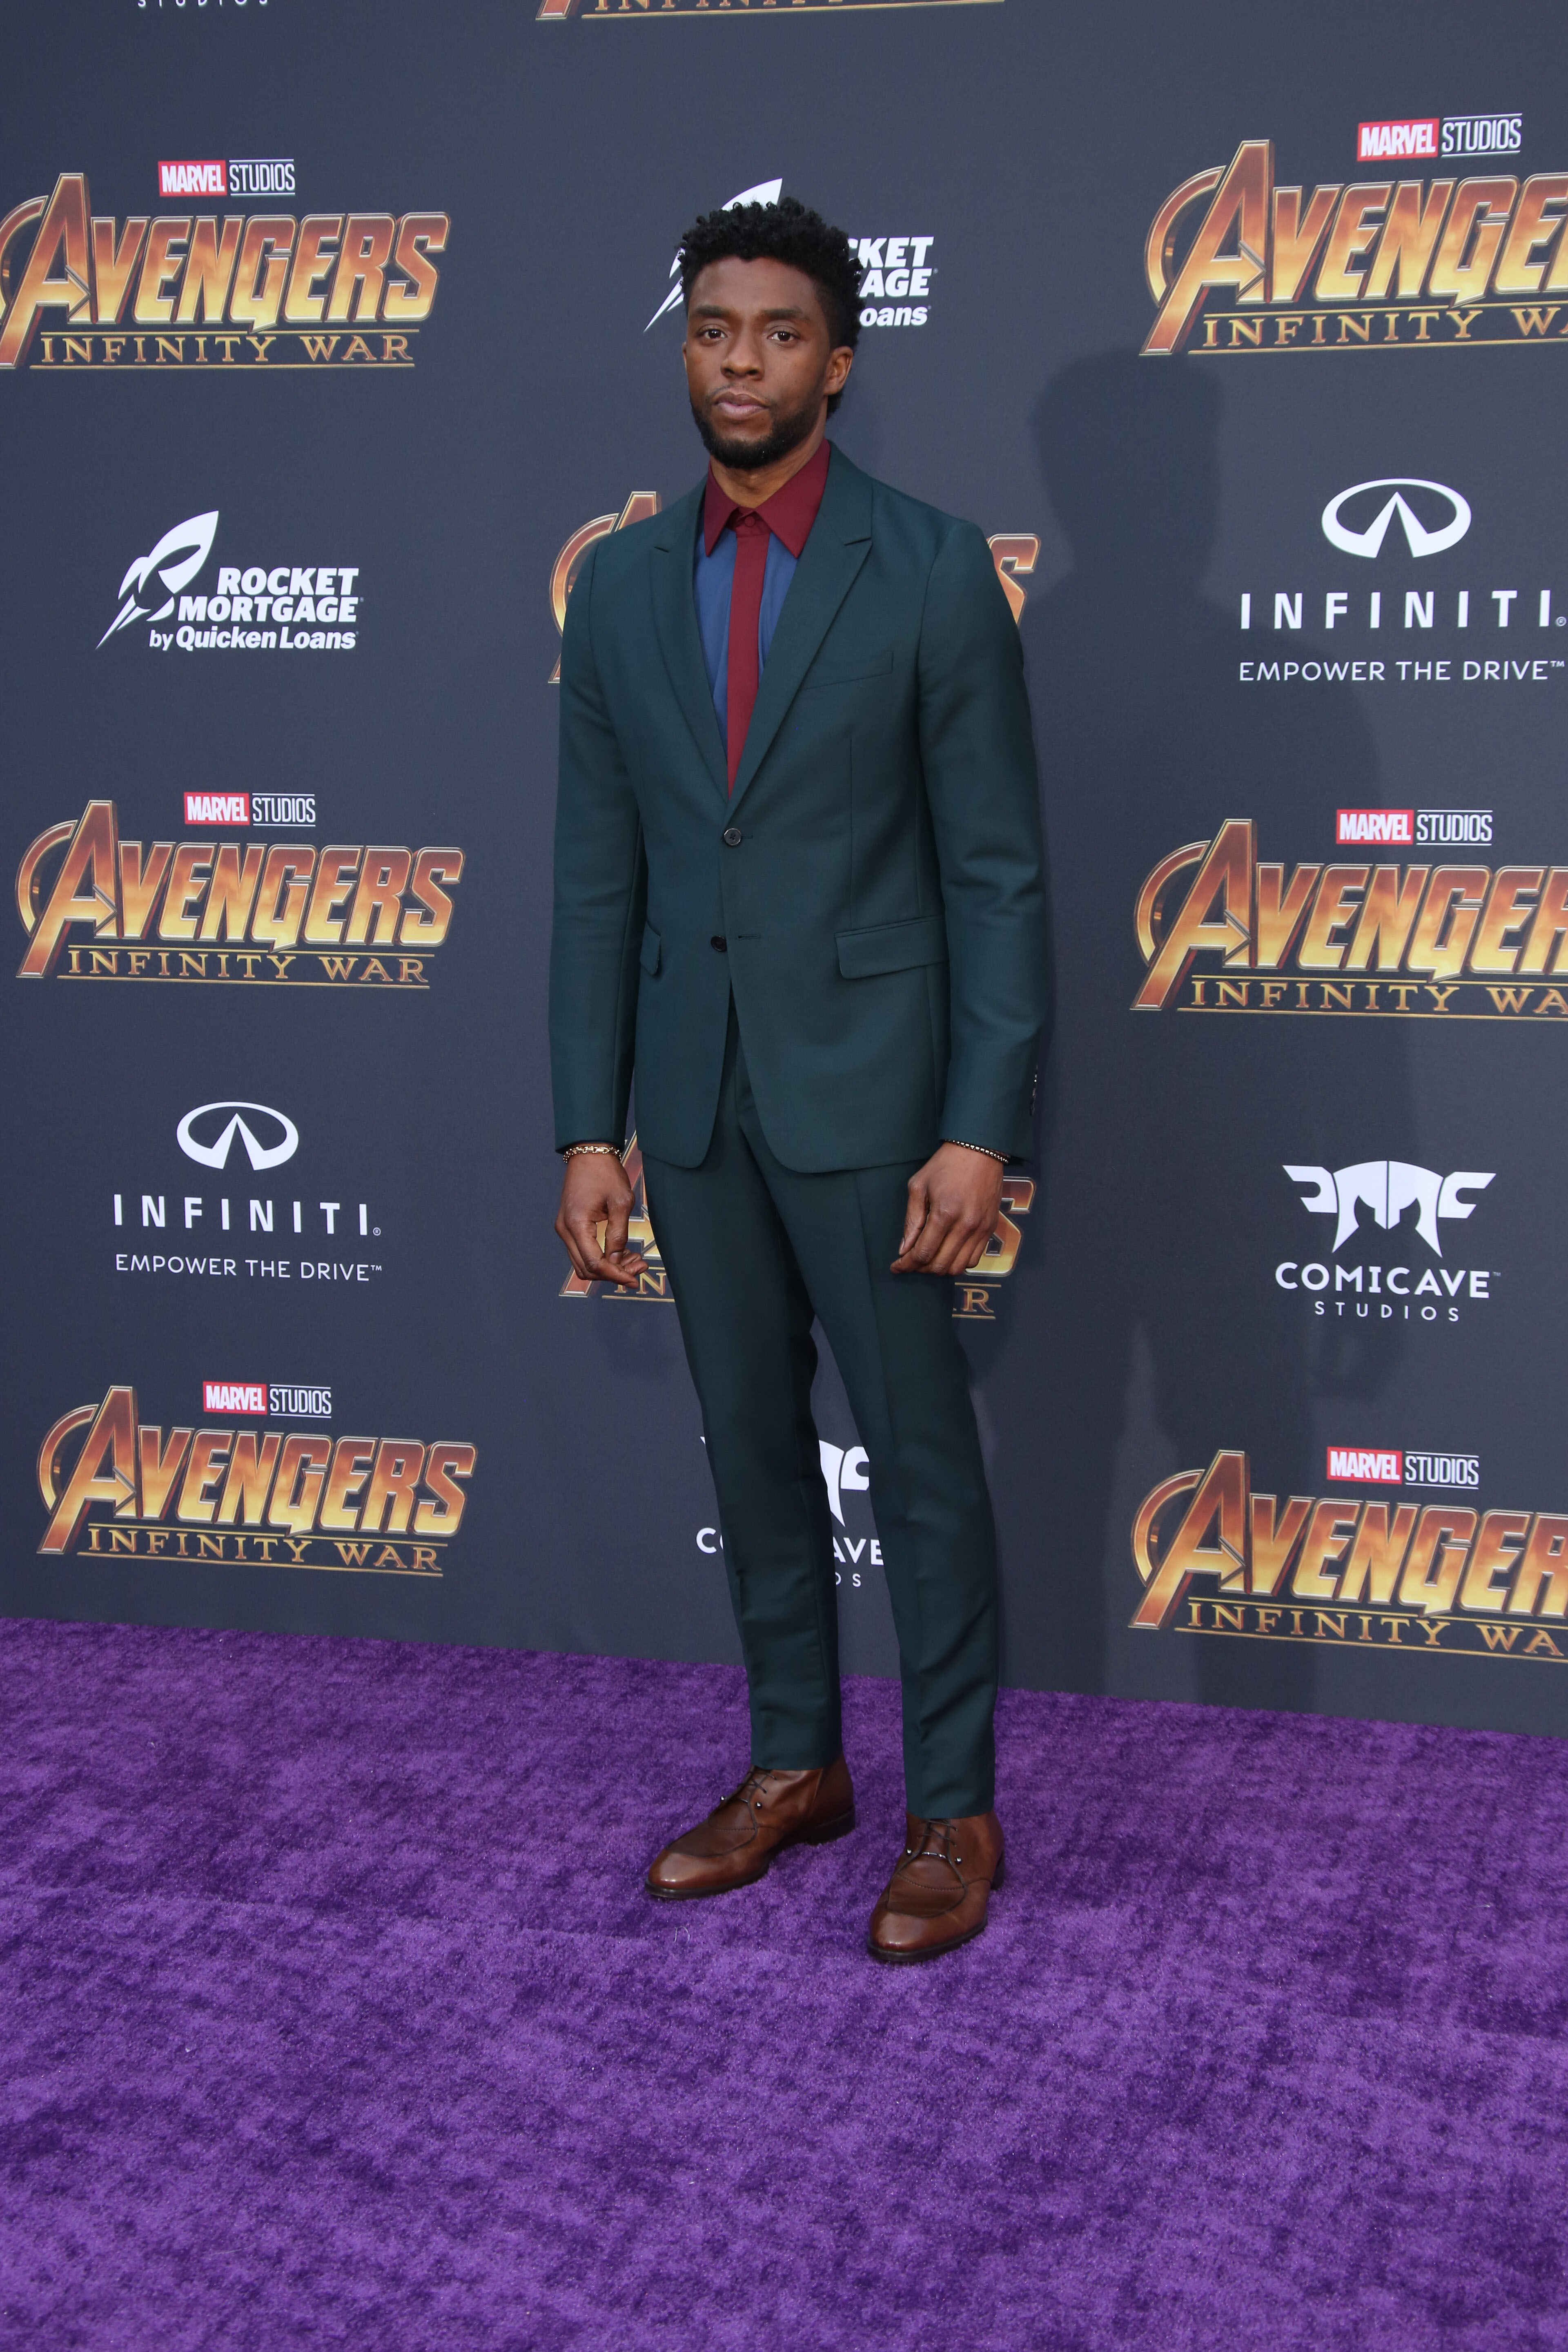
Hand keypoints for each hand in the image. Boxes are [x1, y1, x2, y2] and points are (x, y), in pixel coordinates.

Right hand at [555, 1151, 645, 1289]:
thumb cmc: (606, 1173)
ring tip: (634, 1260)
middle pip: (586, 1269)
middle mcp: (564, 1230)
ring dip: (608, 1267)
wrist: (589, 1153)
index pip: (594, 1263)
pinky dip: (601, 1257)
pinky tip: (621, 1252)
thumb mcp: (621, 1202)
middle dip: (613, 1274)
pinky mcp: (569, 1226)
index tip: (635, 1280)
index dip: (615, 1275)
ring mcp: (564, 1228)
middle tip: (639, 1268)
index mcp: (576, 1224)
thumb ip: (619, 1235)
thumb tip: (616, 1262)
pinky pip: (583, 1251)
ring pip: (583, 1263)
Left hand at [891, 1144, 1003, 1275]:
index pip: (923, 1253)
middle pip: (940, 1265)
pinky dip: (958, 1262)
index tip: (896, 1266)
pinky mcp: (990, 1229)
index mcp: (944, 1213)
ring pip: (958, 1267)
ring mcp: (980, 1229)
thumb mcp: (918, 1186)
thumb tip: (904, 1248)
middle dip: (920, 1268)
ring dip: (940, 1268)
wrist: (980, 1151)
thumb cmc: (945, 1165)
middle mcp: (965, 1225)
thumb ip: (911, 1220)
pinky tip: (947, 1252)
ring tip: (928, 1258)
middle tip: (910, 1262)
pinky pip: (974, 1259)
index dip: (906, 1265)